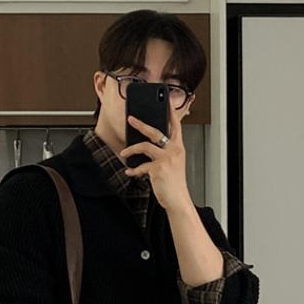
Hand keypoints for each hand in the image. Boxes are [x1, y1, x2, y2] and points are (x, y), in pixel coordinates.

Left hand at [118, 97, 191, 212]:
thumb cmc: (175, 185)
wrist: (178, 200)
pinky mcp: (158, 168)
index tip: (166, 104)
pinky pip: (141, 166)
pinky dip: (134, 170)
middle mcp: (174, 151)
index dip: (171, 114)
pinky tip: (129, 172)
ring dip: (131, 149)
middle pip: (155, 131)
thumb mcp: (174, 165)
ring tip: (124, 153)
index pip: (176, 127)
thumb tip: (148, 148)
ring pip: (144, 146)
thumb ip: (165, 154)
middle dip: (141, 124)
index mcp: (178, 148)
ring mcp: (166, 158)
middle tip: (131, 119)